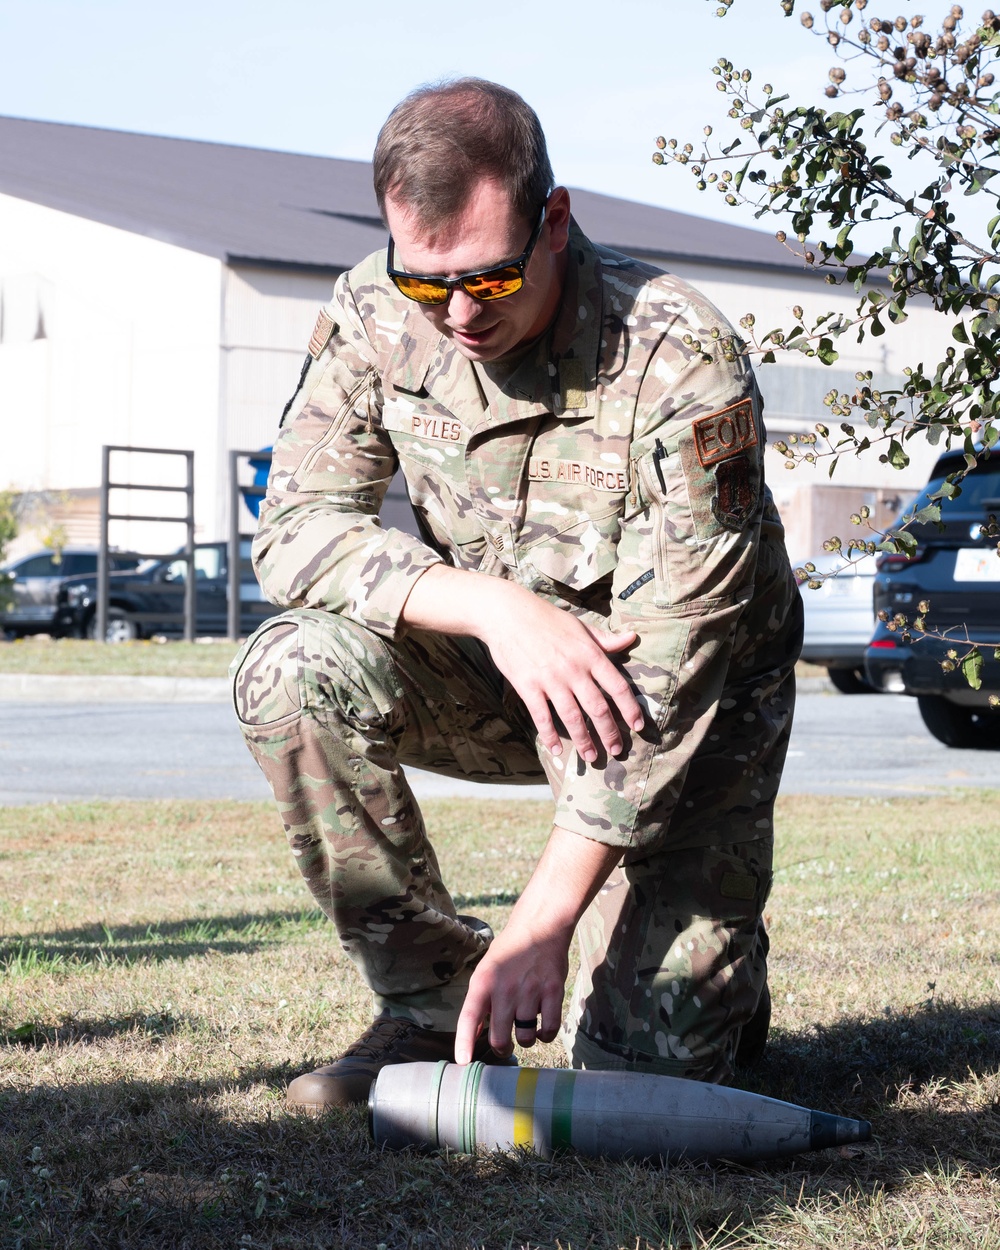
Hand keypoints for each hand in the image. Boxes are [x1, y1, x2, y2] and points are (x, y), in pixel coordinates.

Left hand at [455, 911, 570, 1062]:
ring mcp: (530, 991)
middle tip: (504, 1044)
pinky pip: (549, 1029)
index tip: (463, 1063)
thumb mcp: (487, 971)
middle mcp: (505, 988)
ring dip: (525, 1039)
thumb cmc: (510, 952)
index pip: (469, 1018)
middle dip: (501, 1048)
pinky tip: (541, 1026)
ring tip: (525, 1027)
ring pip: (526, 1038)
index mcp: (483, 982)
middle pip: (500, 1038)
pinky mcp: (553, 992)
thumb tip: (473, 1035)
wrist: (540, 926)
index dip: (464, 1043)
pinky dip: (545, 1035)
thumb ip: (480, 1003)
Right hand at [477, 584, 642, 761]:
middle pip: (598, 708)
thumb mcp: (580, 626)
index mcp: (590, 654)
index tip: (637, 726)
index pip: (617, 687)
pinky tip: (557, 749)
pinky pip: (541, 717)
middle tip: (616, 750)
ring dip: (584, 740)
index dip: (630, 709)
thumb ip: (605, 639)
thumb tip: (632, 637)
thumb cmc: (546, 618)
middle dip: (609, 733)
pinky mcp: (528, 686)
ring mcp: (550, 680)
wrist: (507, 614)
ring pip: (572, 717)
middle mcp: (573, 670)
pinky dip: (550, 735)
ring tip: (592, 757)